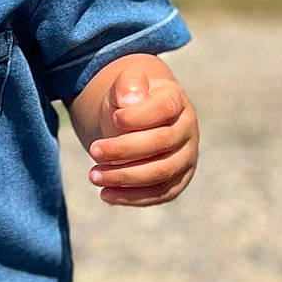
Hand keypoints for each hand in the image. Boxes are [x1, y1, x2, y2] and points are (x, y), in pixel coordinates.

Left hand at [87, 62, 197, 206]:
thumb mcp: (124, 87)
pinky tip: (106, 195)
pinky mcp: (179, 180)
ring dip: (125, 177)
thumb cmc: (128, 104)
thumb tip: (128, 100)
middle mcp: (188, 130)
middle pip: (162, 142)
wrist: (135, 123)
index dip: (137, 116)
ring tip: (94, 176)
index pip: (164, 109)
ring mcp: (186, 157)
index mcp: (176, 101)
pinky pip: (161, 194)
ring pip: (162, 172)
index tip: (112, 119)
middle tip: (94, 151)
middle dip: (125, 149)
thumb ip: (127, 84)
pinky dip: (133, 197)